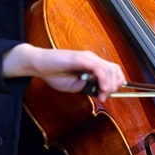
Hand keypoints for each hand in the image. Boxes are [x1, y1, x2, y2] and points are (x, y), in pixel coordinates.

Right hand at [2, 44, 125, 101]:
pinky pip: (98, 68)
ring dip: (109, 86)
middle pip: (115, 70)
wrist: (39, 64)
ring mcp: (87, 57)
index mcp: (92, 64)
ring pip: (110, 70)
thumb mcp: (75, 85)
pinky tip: (100, 89)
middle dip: (114, 86)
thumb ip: (87, 87)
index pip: (113, 71)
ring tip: (101, 95)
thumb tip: (100, 92)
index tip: (106, 95)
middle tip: (104, 97)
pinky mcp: (81, 58)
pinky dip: (103, 80)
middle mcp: (92, 59)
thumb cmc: (54, 74)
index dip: (115, 84)